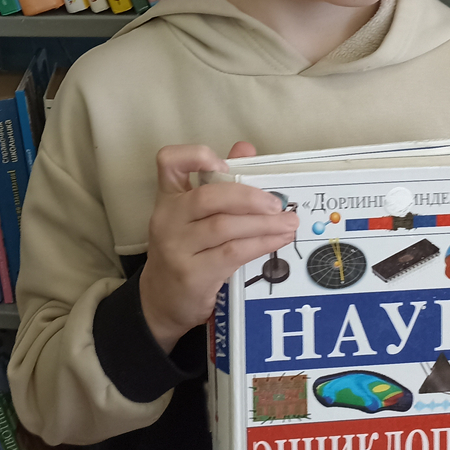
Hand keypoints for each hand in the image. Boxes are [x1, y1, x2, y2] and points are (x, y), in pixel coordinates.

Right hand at [140, 142, 299, 352]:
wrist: (161, 300)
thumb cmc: (184, 251)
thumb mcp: (193, 217)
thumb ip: (218, 182)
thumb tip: (246, 149)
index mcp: (168, 197)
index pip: (169, 161)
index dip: (196, 156)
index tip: (225, 164)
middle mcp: (167, 219)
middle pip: (208, 196)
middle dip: (248, 197)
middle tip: (278, 203)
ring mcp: (177, 247)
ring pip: (224, 226)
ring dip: (263, 224)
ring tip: (289, 223)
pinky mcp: (192, 274)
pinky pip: (232, 253)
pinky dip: (260, 244)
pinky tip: (278, 241)